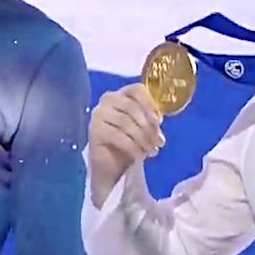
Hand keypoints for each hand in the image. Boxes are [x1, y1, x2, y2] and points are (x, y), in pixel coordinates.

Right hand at [87, 82, 163, 204]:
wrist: (109, 164)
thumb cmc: (127, 141)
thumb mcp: (142, 128)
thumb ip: (150, 119)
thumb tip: (158, 120)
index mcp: (121, 95)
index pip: (136, 90)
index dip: (150, 104)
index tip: (160, 121)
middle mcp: (107, 101)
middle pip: (131, 107)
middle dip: (149, 127)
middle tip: (159, 142)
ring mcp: (98, 115)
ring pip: (125, 122)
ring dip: (142, 138)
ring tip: (151, 151)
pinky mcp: (94, 131)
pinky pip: (117, 136)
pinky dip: (131, 146)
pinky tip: (139, 156)